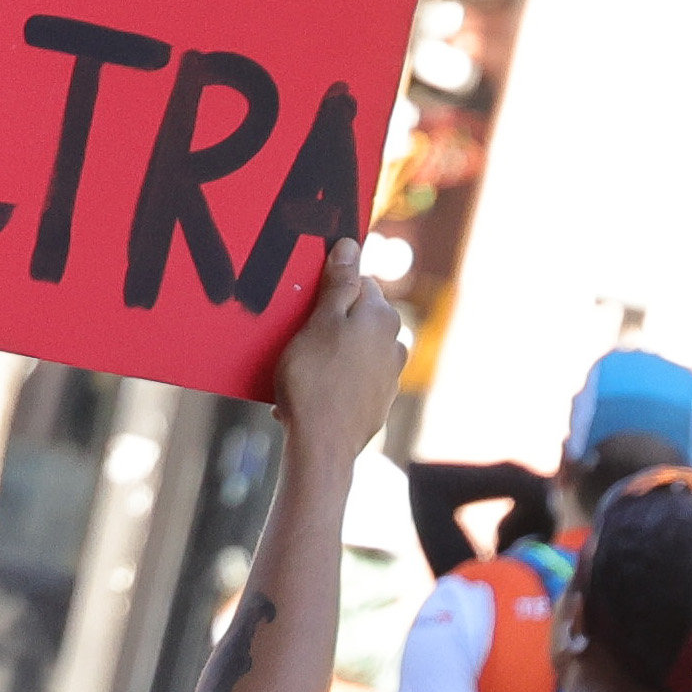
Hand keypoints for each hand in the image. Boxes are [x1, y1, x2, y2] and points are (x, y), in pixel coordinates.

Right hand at [273, 242, 409, 457]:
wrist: (323, 445)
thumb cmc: (315, 379)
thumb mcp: (319, 322)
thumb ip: (338, 283)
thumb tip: (351, 246)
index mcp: (382, 316)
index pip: (360, 282)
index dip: (330, 290)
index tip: (305, 305)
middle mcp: (394, 342)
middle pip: (358, 318)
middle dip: (330, 324)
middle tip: (297, 341)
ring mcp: (390, 376)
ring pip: (355, 351)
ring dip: (331, 355)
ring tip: (300, 373)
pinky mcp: (378, 404)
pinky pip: (352, 382)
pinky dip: (333, 384)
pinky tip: (309, 397)